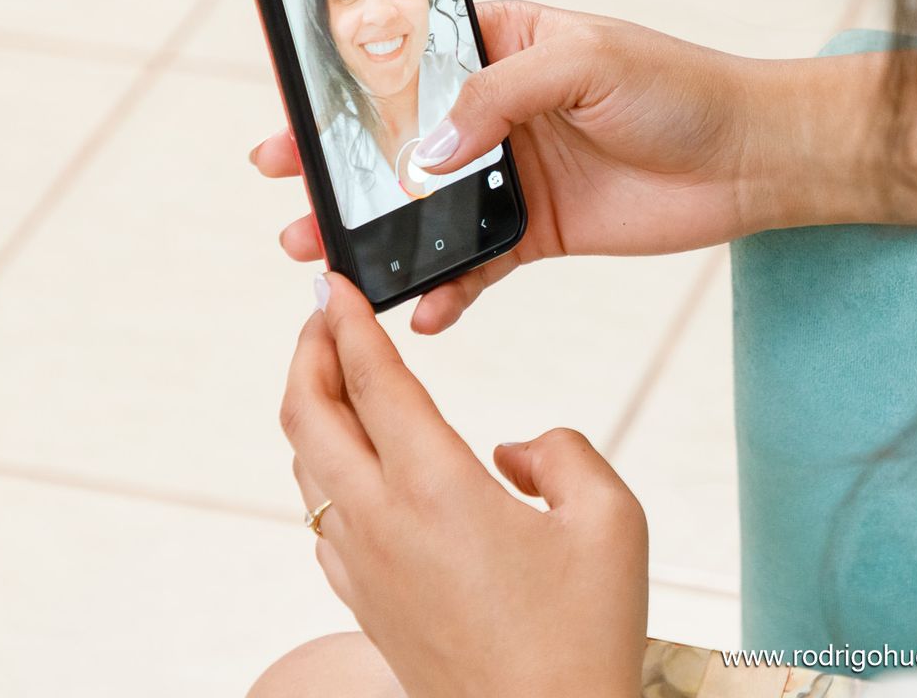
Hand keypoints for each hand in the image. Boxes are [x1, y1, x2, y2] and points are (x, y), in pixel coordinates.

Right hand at [252, 0, 765, 331]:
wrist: (750, 157)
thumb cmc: (678, 86)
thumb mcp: (585, 62)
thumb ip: (496, 98)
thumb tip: (423, 154)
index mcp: (502, 44)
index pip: (405, 59)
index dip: (345, 86)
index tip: (293, 116)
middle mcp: (497, 109)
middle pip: (399, 139)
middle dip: (340, 169)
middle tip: (288, 197)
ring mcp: (514, 173)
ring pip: (426, 208)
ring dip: (378, 235)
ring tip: (327, 260)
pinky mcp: (539, 232)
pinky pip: (477, 264)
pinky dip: (447, 289)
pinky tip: (422, 311)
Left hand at [283, 272, 647, 697]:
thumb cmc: (583, 634)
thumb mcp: (611, 518)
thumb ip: (563, 452)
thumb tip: (514, 451)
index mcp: (436, 487)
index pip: (372, 380)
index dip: (348, 322)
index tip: (333, 283)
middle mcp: (381, 523)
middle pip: (308, 417)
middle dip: (308, 353)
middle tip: (324, 314)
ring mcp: (364, 569)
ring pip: (305, 469)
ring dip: (312, 411)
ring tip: (337, 378)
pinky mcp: (366, 605)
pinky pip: (322, 519)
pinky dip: (324, 469)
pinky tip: (356, 468)